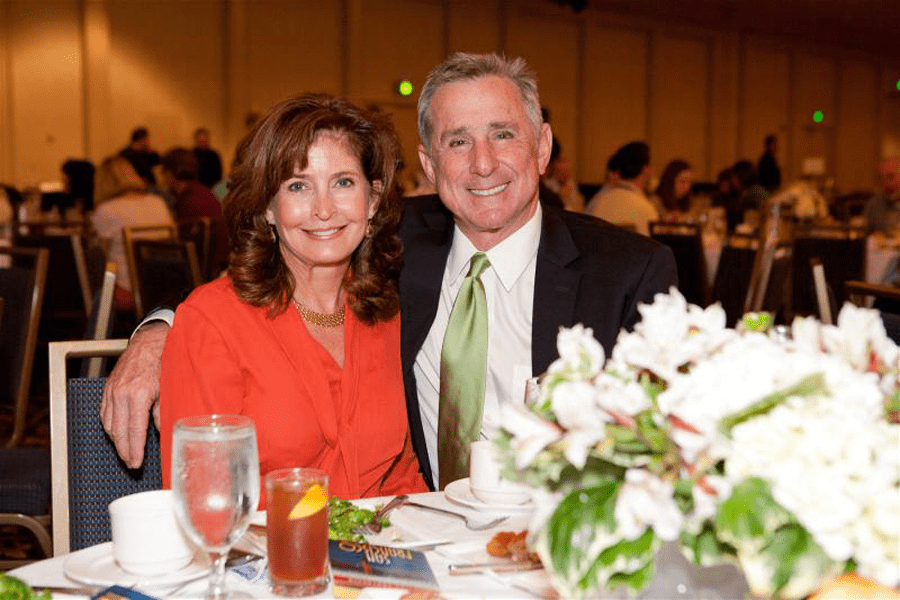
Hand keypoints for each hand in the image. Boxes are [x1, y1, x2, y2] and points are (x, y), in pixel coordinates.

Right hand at [100, 321, 169, 467]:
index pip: (134, 430)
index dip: (135, 450)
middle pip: (119, 431)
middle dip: (124, 451)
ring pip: (109, 424)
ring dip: (116, 441)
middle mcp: (121, 394)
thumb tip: (163, 433)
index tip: (136, 464)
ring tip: (126, 453)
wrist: (149, 342)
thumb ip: (163, 412)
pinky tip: (116, 434)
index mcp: (138, 395)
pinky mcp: (107, 389)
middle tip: (131, 465)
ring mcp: (112, 391)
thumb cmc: (163, 364)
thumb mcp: (168, 389)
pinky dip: (109, 426)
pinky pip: (104, 413)